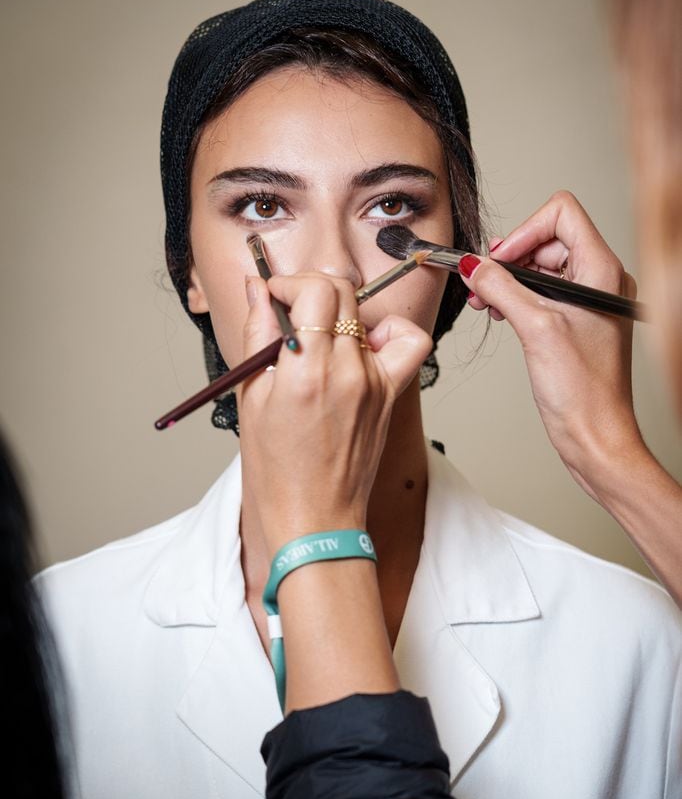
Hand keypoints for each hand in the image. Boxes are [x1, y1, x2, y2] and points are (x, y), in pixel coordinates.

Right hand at [238, 271, 431, 554]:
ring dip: (339, 313)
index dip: (288, 282)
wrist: (314, 517)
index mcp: (305, 370)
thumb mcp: (250, 398)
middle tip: (290, 310)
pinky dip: (391, 332)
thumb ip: (257, 335)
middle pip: (340, 292)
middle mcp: (345, 370)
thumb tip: (258, 291)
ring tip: (321, 336)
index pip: (313, 290)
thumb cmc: (276, 470)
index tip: (273, 295)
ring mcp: (374, 382)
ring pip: (365, 314)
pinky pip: (409, 343)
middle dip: (309, 289)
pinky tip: (365, 345)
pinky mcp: (391, 395)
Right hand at [459, 191, 642, 498]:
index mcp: (603, 271)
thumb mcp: (536, 329)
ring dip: (509, 279)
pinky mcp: (576, 323)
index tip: (498, 260)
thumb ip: (502, 289)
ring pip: (542, 268)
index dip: (523, 231)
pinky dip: (517, 298)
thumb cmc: (585, 392)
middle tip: (482, 282)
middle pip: (548, 240)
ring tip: (485, 300)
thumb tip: (473, 265)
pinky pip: (543, 294)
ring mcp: (589, 302)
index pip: (561, 215)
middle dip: (510, 258)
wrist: (596, 436)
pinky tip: (499, 312)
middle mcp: (600, 281)